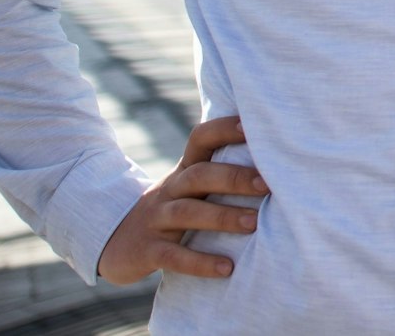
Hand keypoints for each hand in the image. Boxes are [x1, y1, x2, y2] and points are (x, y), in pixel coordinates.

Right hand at [97, 115, 266, 284]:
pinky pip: (173, 256)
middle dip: (233, 178)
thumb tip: (279, 161)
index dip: (224, 129)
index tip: (252, 125)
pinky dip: (201, 262)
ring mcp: (155, 219)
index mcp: (184, 171)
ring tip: (254, 224)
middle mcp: (169, 190)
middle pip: (199, 175)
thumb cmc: (172, 211)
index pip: (201, 139)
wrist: (115, 243)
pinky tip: (228, 269)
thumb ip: (222, 173)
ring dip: (222, 217)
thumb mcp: (190, 189)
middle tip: (268, 185)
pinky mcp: (147, 251)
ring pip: (187, 212)